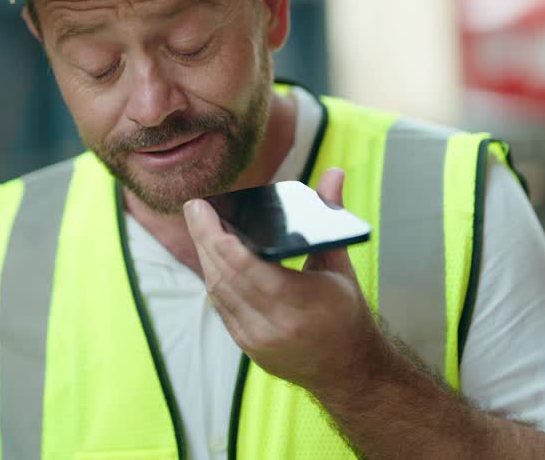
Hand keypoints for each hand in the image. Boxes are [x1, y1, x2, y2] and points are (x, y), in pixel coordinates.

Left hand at [182, 169, 385, 395]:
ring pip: (218, 292)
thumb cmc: (347, 314)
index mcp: (302, 302)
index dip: (216, 236)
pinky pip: (222, 308)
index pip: (246, 266)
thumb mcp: (341, 264)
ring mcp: (258, 340)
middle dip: (203, 238)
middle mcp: (275, 325)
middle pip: (224, 275)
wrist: (349, 371)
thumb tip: (334, 172)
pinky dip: (215, 280)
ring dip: (205, 258)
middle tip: (194, 208)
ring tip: (200, 228)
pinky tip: (210, 259)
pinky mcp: (248, 348)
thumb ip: (331, 215)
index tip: (202, 209)